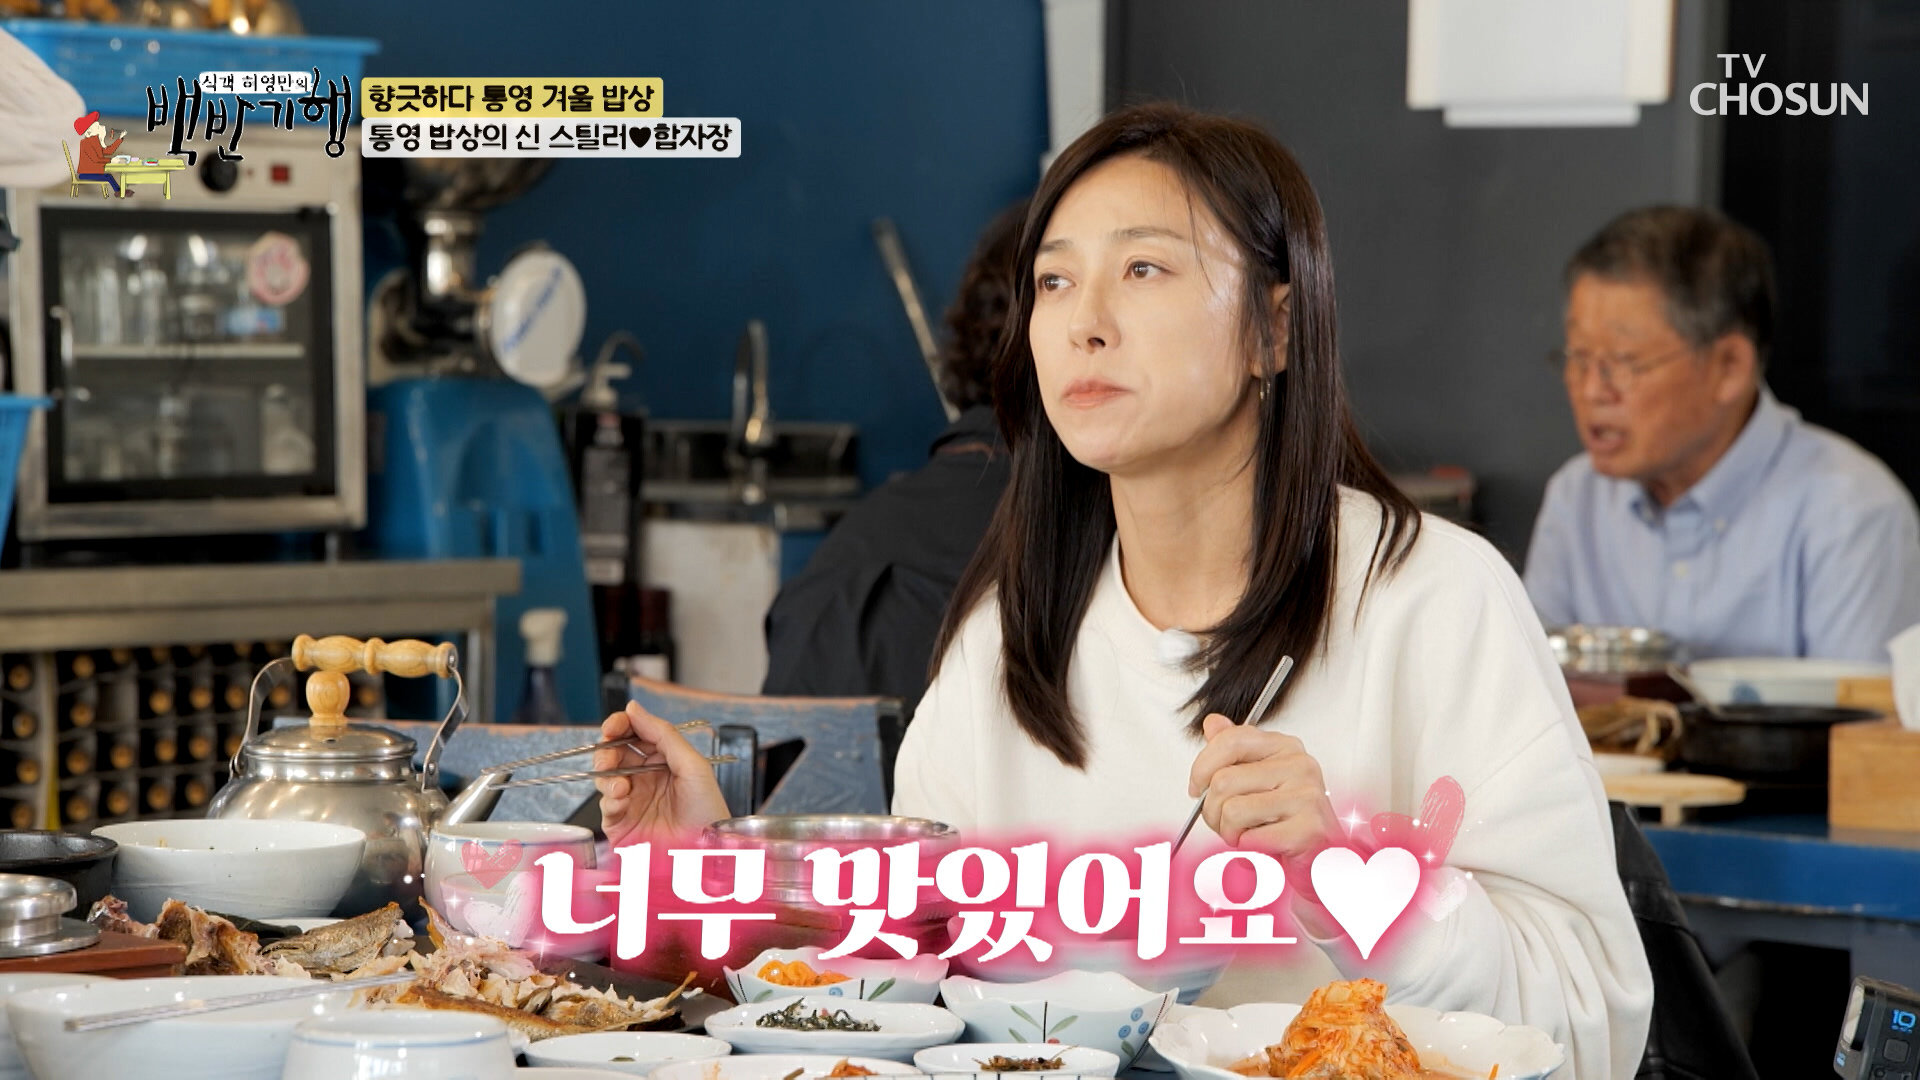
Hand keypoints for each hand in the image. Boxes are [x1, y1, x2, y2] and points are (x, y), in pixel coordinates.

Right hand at [593, 701, 730, 847]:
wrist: (706, 852)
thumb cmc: (708, 812)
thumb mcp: (693, 765)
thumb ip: (663, 734)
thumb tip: (634, 708)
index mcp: (663, 760)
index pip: (635, 734)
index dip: (621, 726)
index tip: (614, 725)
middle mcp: (646, 778)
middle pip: (614, 753)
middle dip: (607, 750)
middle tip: (609, 755)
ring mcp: (632, 800)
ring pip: (605, 777)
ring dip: (606, 775)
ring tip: (620, 785)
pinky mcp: (621, 823)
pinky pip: (604, 805)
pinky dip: (609, 799)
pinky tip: (622, 800)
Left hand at [1188, 714, 1341, 866]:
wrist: (1321, 858)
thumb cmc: (1286, 820)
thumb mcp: (1257, 779)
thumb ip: (1234, 751)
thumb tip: (1213, 723)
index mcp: (1285, 747)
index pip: (1230, 740)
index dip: (1202, 767)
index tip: (1198, 787)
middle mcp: (1299, 766)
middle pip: (1223, 780)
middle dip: (1212, 811)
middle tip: (1226, 823)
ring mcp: (1306, 796)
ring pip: (1232, 810)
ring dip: (1229, 832)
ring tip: (1246, 835)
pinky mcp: (1307, 829)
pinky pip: (1251, 838)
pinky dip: (1247, 849)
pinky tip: (1262, 847)